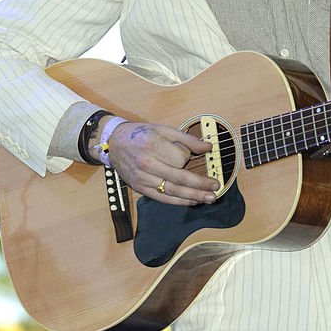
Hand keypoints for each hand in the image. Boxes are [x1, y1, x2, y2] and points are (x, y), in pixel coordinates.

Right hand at [99, 120, 218, 206]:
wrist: (114, 143)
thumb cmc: (140, 134)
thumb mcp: (164, 130)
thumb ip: (187, 139)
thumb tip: (208, 146)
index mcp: (153, 146)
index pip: (180, 159)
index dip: (190, 157)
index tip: (192, 154)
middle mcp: (147, 164)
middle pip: (179, 178)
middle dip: (200, 185)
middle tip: (216, 187)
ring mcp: (143, 179)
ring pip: (172, 191)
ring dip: (193, 196)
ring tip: (209, 198)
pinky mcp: (140, 188)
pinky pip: (162, 198)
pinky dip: (179, 201)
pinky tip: (192, 201)